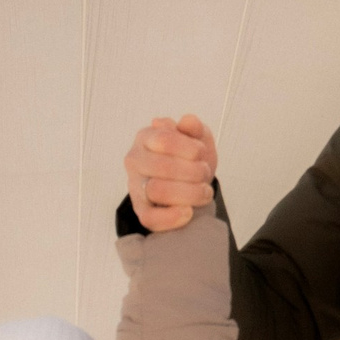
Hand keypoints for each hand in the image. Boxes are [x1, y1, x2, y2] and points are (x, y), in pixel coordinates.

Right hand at [124, 113, 216, 231]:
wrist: (192, 183)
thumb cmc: (191, 158)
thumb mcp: (198, 138)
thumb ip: (194, 128)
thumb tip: (188, 122)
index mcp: (146, 137)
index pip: (164, 140)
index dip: (189, 148)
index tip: (200, 153)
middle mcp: (135, 160)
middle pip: (162, 166)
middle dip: (193, 172)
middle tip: (204, 173)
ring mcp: (135, 186)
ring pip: (157, 191)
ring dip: (189, 193)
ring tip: (203, 192)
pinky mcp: (141, 210)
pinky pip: (150, 218)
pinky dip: (172, 217)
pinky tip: (189, 211)